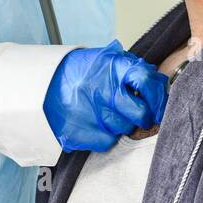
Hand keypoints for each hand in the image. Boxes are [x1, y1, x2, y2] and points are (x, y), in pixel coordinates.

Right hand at [44, 40, 167, 151]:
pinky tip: (96, 124)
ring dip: (122, 125)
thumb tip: (158, 84)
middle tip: (139, 116)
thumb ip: (131, 70)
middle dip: (143, 117)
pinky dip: (106, 136)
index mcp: (113, 67)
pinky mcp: (81, 132)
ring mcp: (92, 112)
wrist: (43, 85)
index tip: (159, 105)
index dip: (158, 96)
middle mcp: (104, 89)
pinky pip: (109, 141)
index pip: (147, 80)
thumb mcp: (105, 60)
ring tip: (107, 114)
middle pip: (140, 113)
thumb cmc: (79, 73)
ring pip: (125, 128)